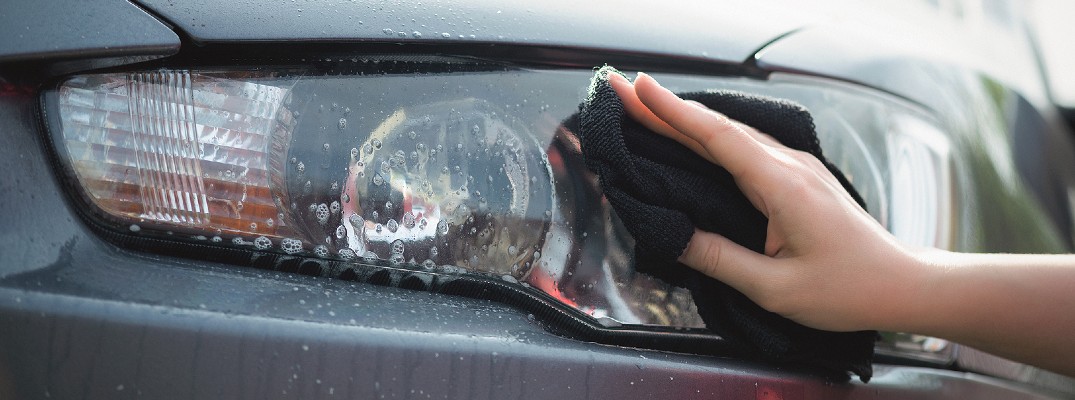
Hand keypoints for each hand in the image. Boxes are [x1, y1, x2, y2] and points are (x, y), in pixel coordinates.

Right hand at [607, 72, 926, 331]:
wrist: (903, 285)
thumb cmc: (847, 290)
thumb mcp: (775, 288)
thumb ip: (720, 260)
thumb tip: (673, 237)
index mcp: (783, 185)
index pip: (716, 138)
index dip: (671, 112)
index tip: (635, 88)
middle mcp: (789, 166)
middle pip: (717, 128)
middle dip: (664, 108)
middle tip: (620, 91)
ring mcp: (797, 168)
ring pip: (731, 135)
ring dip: (684, 120)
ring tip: (643, 109)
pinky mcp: (798, 178)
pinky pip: (745, 148)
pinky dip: (708, 138)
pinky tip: (690, 138)